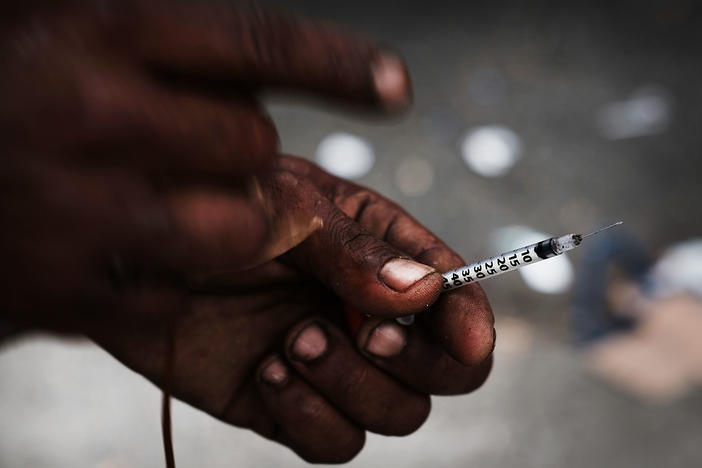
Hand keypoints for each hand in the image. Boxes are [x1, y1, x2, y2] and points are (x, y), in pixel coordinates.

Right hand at [0, 0, 409, 330]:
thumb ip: (176, 40)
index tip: (395, 87)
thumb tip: (265, 65)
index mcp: (104, 28)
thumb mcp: (81, 25)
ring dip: (229, 217)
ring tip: (171, 197)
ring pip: (237, 228)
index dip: (338, 66)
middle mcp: (90, 111)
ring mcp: (78, 209)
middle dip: (244, 150)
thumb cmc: (17, 83)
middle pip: (252, 144)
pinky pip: (180, 288)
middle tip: (199, 146)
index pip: (257, 45)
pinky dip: (172, 271)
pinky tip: (122, 241)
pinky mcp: (69, 288)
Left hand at [92, 157, 494, 462]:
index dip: (471, 322)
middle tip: (366, 331)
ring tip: (294, 339)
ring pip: (395, 414)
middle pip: (443, 372)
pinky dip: (311, 418)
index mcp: (381, 253)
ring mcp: (331, 362)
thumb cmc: (206, 206)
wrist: (127, 254)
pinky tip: (268, 370)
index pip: (456, 296)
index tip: (465, 338)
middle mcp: (365, 311)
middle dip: (413, 361)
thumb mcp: (287, 210)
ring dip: (354, 386)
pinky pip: (334, 443)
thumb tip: (428, 293)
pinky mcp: (288, 403)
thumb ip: (358, 253)